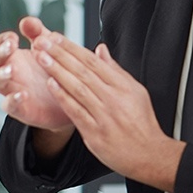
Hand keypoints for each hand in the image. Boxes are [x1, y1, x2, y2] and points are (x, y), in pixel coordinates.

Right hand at [0, 16, 71, 133]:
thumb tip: (27, 21)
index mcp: (13, 58)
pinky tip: (23, 93)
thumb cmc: (53, 73)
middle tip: (11, 45)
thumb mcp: (48, 49)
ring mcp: (13, 90)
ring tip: (12, 69)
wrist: (71, 102)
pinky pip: (8, 105)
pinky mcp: (20, 109)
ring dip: (1, 74)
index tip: (13, 36)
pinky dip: (12, 99)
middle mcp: (10, 74)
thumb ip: (38, 34)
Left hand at [33, 33, 183, 189]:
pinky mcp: (95, 132)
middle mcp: (113, 98)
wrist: (150, 155)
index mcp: (123, 86)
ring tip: (42, 58)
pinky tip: (50, 85)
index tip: (56, 37)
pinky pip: (76, 111)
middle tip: (42, 42)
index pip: (93, 62)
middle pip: (83, 71)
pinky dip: (63, 97)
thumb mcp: (136, 91)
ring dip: (57, 71)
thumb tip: (100, 49)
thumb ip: (115, 70)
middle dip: (60, 54)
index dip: (72, 48)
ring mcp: (104, 115)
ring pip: (77, 88)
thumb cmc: (141, 123)